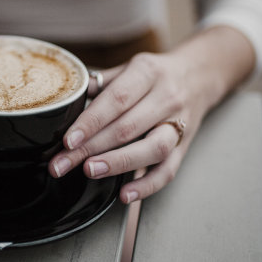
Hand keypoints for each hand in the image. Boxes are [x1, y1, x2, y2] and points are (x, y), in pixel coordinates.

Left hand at [48, 51, 210, 203]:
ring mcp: (178, 124)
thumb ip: (100, 82)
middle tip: (62, 164)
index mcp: (147, 73)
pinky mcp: (185, 147)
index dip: (91, 122)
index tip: (68, 140)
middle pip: (127, 128)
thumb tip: (68, 98)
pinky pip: (169, 170)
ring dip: (118, 163)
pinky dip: (147, 186)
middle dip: (90, 148)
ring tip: (90, 171)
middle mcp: (166, 98)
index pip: (116, 100)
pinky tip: (125, 195)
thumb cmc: (154, 75)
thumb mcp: (129, 67)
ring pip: (151, 149)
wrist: (200, 76)